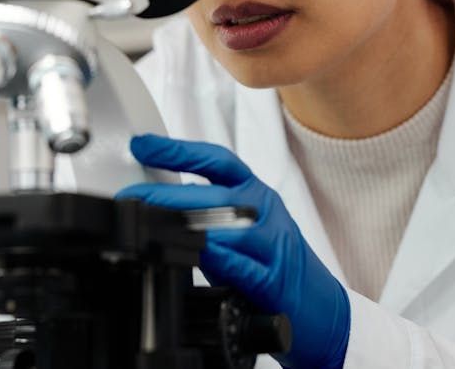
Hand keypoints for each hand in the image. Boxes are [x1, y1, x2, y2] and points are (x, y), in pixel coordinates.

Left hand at [116, 134, 349, 368]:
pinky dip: (219, 258)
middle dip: (169, 195)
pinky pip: (243, 265)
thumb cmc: (273, 265)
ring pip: (230, 225)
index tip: (143, 145)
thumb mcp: (240, 228)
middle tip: (134, 195)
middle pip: (215, 194)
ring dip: (188, 224)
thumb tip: (156, 201)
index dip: (178, 150)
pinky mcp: (274, 280)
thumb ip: (206, 212)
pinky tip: (198, 253)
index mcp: (255, 194)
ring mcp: (272, 244)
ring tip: (154, 221)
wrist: (321, 309)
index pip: (217, 161)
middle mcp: (265, 212)